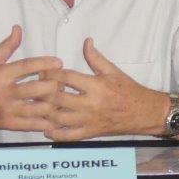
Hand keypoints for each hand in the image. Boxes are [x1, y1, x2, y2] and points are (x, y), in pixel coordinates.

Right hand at [0, 25, 62, 132]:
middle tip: (62, 82)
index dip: (45, 63)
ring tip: (62, 98)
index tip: (58, 62)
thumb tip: (18, 28)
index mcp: (0, 75)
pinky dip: (46, 123)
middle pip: (37, 89)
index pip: (27, 66)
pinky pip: (32, 125)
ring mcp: (7, 110)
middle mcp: (4, 93)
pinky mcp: (8, 124)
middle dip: (54, 85)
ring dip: (54, 103)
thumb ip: (6, 46)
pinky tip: (56, 119)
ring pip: (38, 108)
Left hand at [48, 38, 164, 141]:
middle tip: (35, 88)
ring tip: (37, 106)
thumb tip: (86, 41)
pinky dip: (55, 134)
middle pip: (58, 98)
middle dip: (43, 92)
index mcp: (96, 86)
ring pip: (59, 118)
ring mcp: (89, 120)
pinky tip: (47, 129)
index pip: (67, 78)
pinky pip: (68, 136)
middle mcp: (91, 104)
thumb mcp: (113, 71)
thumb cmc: (128, 90)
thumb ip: (96, 58)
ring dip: (45, 112)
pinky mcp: (90, 133)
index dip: (51, 73)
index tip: (43, 71)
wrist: (143, 112)